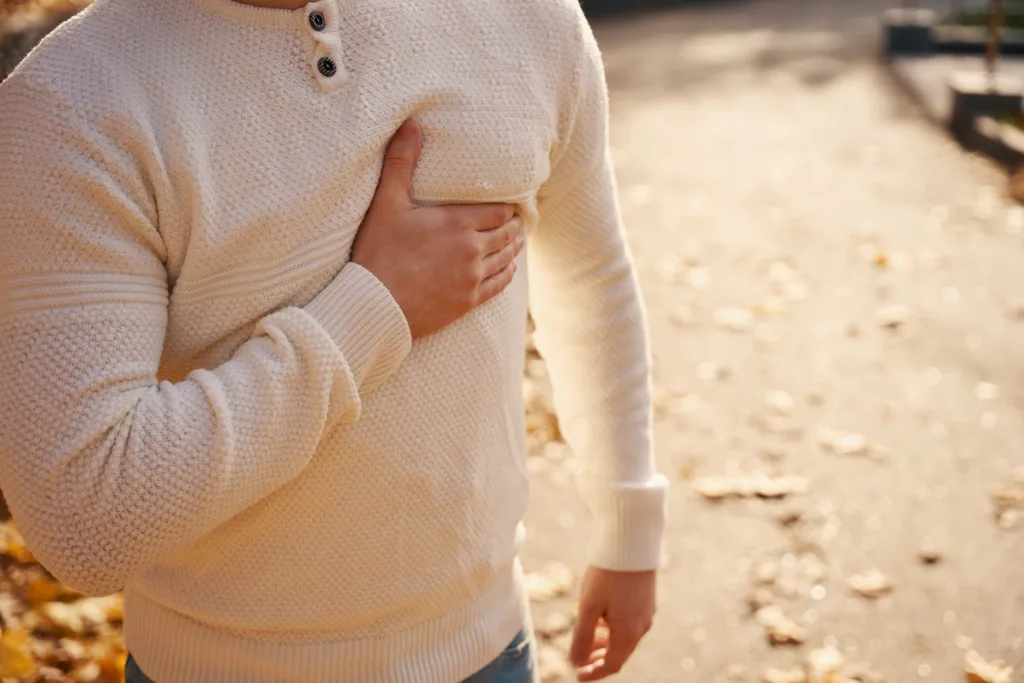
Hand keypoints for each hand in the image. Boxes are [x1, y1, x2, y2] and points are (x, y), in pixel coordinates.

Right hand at [351, 119, 523, 338]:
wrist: (376, 304)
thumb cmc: (379, 252)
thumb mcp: (387, 203)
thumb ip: (401, 162)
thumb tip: (411, 124)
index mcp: (458, 223)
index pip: (498, 211)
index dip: (507, 206)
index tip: (510, 203)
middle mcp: (473, 249)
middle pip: (506, 234)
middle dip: (512, 225)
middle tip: (516, 220)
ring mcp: (472, 277)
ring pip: (506, 259)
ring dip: (513, 248)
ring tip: (516, 240)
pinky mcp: (468, 301)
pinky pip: (499, 285)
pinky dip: (507, 274)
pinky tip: (508, 269)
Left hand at [569, 566, 656, 680]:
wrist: (632, 544)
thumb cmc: (608, 574)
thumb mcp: (588, 606)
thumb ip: (582, 637)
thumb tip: (576, 662)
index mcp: (628, 632)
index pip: (612, 664)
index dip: (594, 673)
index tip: (578, 676)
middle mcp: (642, 627)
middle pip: (620, 654)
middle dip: (599, 660)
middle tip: (580, 661)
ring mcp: (647, 614)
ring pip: (626, 639)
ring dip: (606, 644)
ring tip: (588, 640)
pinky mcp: (647, 601)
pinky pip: (631, 625)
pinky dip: (615, 630)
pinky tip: (602, 619)